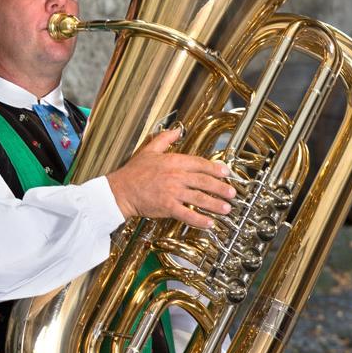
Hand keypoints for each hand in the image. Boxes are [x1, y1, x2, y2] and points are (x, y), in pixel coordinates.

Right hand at [105, 127, 236, 228]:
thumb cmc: (133, 173)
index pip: (200, 164)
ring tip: (226, 208)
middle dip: (221, 188)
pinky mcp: (167, 206)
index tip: (226, 173)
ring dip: (215, 204)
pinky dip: (199, 219)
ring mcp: (172, 192)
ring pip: (199, 198)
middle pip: (204, 182)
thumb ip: (165, 139)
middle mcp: (176, 176)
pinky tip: (209, 223)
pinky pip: (187, 213)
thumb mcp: (149, 150)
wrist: (119, 191)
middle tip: (232, 193)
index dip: (216, 168)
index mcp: (173, 161)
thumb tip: (177, 130)